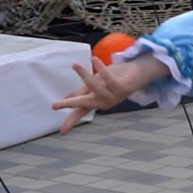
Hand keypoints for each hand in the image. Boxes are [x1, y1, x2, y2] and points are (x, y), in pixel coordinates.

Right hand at [52, 56, 167, 133]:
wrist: (139, 73)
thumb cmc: (115, 79)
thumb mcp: (96, 84)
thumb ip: (83, 92)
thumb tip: (66, 98)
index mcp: (97, 103)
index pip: (80, 113)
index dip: (70, 122)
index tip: (62, 132)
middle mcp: (104, 102)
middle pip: (84, 104)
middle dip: (69, 104)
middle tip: (54, 106)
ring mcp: (114, 96)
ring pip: (95, 88)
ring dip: (84, 75)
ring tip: (74, 65)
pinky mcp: (122, 87)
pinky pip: (109, 78)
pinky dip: (101, 68)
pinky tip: (94, 59)